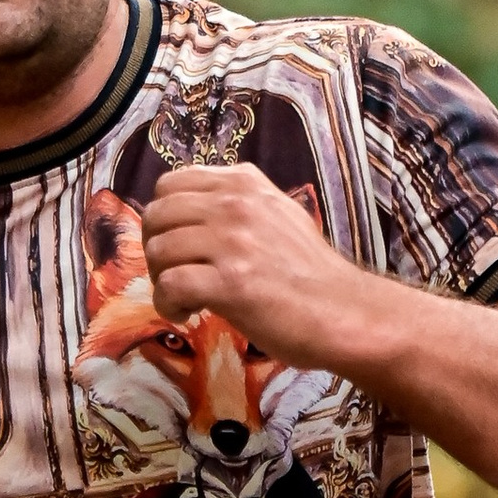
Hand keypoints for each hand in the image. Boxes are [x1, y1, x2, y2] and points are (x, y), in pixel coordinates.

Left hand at [137, 167, 358, 366]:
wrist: (342, 311)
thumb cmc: (310, 272)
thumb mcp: (278, 214)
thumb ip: (239, 204)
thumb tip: (197, 209)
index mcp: (244, 182)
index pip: (171, 183)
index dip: (163, 219)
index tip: (178, 246)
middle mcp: (235, 203)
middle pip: (157, 215)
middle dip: (155, 250)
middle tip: (174, 276)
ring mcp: (233, 241)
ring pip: (159, 250)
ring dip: (160, 281)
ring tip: (184, 300)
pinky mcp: (231, 282)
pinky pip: (170, 285)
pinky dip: (168, 304)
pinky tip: (187, 314)